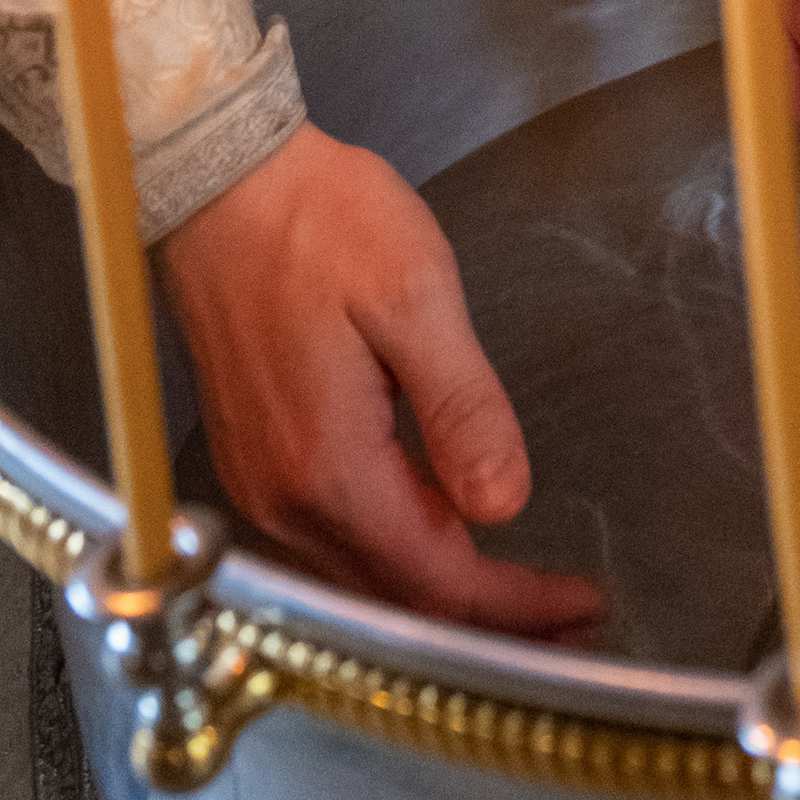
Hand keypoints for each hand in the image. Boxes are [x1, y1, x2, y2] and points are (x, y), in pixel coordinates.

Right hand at [157, 124, 602, 631]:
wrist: (216, 180)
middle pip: (395, 598)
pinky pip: (331, 541)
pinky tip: (438, 537)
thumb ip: (461, 408)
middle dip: (485, 618)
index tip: (583, 606)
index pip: (436, 581)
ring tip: (519, 593)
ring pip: (360, 578)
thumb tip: (504, 505)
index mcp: (329, 467)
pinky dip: (394, 558)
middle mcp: (283, 498)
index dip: (513, 605)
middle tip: (567, 615)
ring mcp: (258, 482)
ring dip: (440, 593)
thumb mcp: (414, 296)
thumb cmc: (319, 223)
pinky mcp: (251, 457)